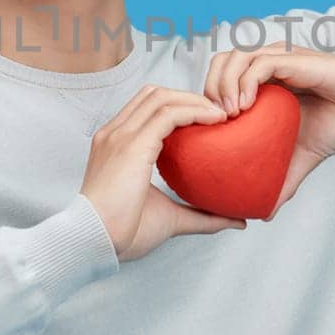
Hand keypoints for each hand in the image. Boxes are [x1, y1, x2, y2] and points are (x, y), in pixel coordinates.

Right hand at [79, 85, 247, 261]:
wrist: (94, 241)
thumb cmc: (123, 233)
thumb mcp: (170, 218)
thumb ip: (202, 216)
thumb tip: (239, 221)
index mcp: (114, 145)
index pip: (144, 107)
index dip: (177, 105)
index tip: (205, 119)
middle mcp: (114, 133)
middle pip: (153, 94)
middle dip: (188, 96)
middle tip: (217, 113)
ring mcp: (121, 135)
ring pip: (162, 97)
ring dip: (194, 100)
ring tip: (220, 114)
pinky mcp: (133, 144)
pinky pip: (169, 114)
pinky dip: (194, 111)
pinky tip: (215, 120)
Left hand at [203, 40, 334, 216]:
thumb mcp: (304, 155)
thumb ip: (283, 178)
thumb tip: (265, 213)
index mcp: (265, 81)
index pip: (220, 77)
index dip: (206, 99)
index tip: (206, 131)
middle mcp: (269, 64)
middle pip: (220, 63)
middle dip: (207, 90)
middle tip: (213, 124)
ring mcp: (281, 58)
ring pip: (235, 57)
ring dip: (223, 85)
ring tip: (227, 117)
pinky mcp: (296, 58)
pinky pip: (260, 63)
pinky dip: (245, 82)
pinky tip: (244, 107)